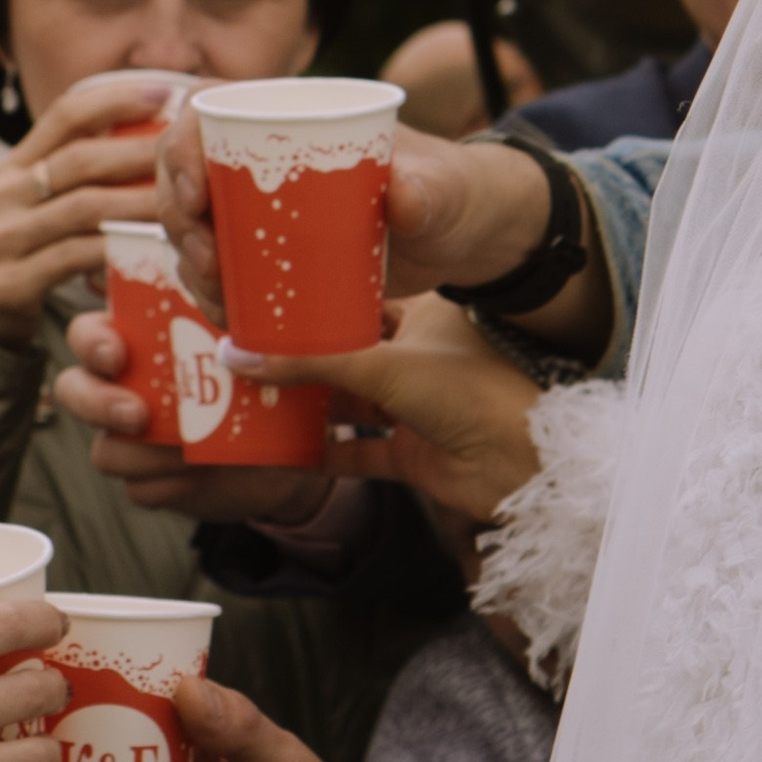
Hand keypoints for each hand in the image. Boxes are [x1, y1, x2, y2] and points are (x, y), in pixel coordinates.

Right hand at [0, 74, 188, 349]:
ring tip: (187, 202)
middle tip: (191, 149)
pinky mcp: (11, 283)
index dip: (115, 98)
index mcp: (14, 166)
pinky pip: (75, 260)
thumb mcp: (24, 202)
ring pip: (85, 209)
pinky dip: (118, 253)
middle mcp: (6, 194)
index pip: (64, 114)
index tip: (164, 93)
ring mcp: (5, 238)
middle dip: (141, 150)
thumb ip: (69, 177)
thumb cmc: (7, 251)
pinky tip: (153, 252)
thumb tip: (144, 144)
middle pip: (82, 159)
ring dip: (141, 203)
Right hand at [48, 307, 337, 523]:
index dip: (91, 342)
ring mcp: (133, 440)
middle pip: (74, 390)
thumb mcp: (254, 332)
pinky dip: (171, 484)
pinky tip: (202, 474)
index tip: (117, 355)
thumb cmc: (267, 378)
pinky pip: (138, 488)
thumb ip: (225, 294)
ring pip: (106, 450)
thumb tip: (206, 260)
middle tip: (138, 415)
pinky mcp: (148, 482)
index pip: (89, 332)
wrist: (292, 455)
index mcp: (140, 342)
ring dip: (148, 454)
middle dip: (97, 403)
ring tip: (195, 450)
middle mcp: (126, 388)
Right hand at [159, 110, 606, 353]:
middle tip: (210, 263)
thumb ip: (426, 188)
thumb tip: (400, 195)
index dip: (180, 150)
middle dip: (180, 221)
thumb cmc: (454, 192)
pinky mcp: (272, 255)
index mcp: (292, 119)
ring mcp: (262, 210)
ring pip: (196, 229)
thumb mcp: (443, 188)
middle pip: (187, 177)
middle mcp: (263, 159)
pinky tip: (230, 321)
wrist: (465, 238)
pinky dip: (215, 295)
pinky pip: (222, 271)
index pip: (207, 114)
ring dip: (192, 266)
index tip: (194, 197)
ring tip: (223, 302)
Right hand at [232, 300, 550, 526]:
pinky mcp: (414, 454)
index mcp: (422, 315)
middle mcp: (417, 358)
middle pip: (347, 356)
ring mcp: (415, 408)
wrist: (525, 462)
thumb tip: (237, 356)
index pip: (358, 299)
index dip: (316, 302)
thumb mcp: (381, 364)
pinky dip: (327, 455)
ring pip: (350, 405)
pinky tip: (287, 452)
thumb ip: (309, 363)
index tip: (268, 302)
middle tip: (248, 354)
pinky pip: (360, 453)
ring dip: (309, 407)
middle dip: (302, 359)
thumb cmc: (470, 390)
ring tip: (255, 399)